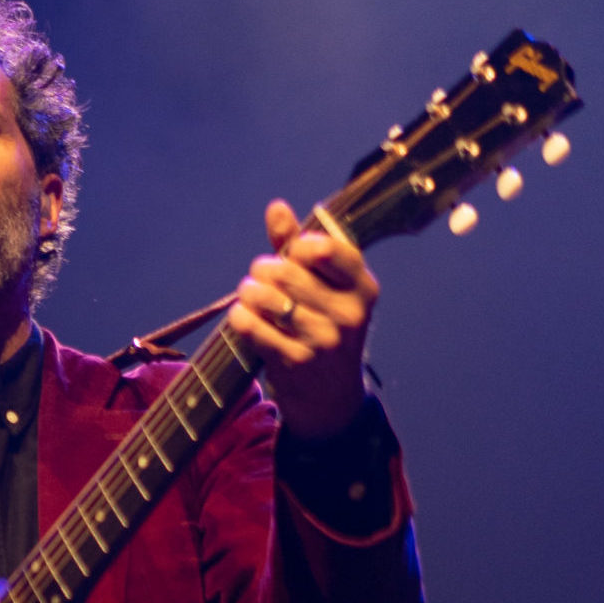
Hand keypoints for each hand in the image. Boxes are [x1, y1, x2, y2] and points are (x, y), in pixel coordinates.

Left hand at [223, 199, 380, 439]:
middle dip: (263, 269)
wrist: (329, 395)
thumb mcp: (322, 287)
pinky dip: (240, 316)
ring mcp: (324, 339)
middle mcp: (349, 313)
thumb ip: (297, 246)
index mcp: (363, 288)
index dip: (299, 245)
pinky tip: (242, 315)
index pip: (327, 248)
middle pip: (287, 270)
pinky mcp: (296, 361)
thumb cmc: (321, 325)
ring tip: (250, 295)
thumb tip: (276, 207)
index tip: (292, 253)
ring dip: (249, 291)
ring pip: (267, 296)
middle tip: (260, 277)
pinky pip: (252, 325)